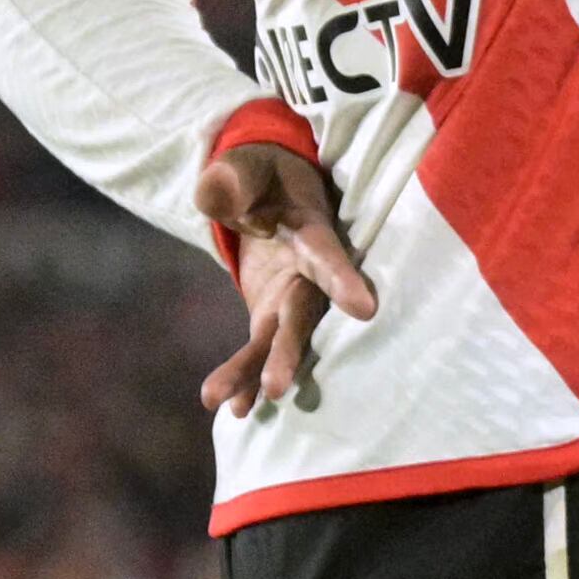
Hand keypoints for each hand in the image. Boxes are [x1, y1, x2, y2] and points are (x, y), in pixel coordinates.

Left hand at [195, 139, 380, 413]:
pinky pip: (259, 349)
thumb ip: (232, 180)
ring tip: (237, 410)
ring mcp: (290, 299)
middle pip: (303, 314)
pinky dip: (246, 378)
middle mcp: (307, 274)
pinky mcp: (270, 315)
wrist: (269, 192)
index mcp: (310, 232)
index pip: (328, 256)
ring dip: (257, 373)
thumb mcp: (246, 166)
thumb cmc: (263, 174)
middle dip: (289, 350)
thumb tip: (213, 196)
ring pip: (279, 340)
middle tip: (277, 387)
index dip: (344, 281)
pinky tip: (233, 412)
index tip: (365, 309)